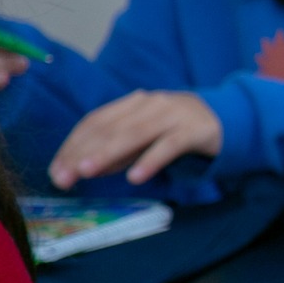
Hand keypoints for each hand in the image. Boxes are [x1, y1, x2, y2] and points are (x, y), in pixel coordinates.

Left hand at [50, 90, 221, 188]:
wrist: (227, 119)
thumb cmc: (177, 131)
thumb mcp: (143, 139)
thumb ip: (117, 151)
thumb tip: (82, 168)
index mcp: (132, 104)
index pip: (95, 122)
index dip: (73, 145)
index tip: (56, 170)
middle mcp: (150, 104)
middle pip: (110, 128)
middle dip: (83, 153)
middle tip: (64, 178)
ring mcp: (173, 114)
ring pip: (135, 133)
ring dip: (108, 153)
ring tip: (87, 172)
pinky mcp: (195, 130)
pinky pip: (169, 145)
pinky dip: (150, 160)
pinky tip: (136, 177)